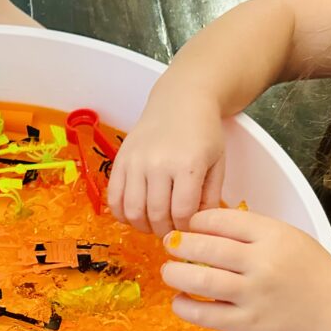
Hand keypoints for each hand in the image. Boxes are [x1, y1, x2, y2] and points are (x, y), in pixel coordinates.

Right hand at [108, 93, 224, 235]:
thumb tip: (199, 227)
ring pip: (133, 211)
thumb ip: (210, 197)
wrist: (180, 100)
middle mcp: (158, 163)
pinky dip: (122, 214)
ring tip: (152, 224)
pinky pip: (114, 198)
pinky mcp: (120, 160)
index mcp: (188, 164)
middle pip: (156, 215)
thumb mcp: (217, 163)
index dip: (185, 228)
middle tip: (170, 230)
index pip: (182, 212)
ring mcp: (136, 161)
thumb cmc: (203, 132)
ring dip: (143, 226)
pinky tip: (134, 214)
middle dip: (165, 230)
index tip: (188, 228)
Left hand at [159, 209, 330, 330]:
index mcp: (275, 236)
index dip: (198, 220)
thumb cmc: (309, 273)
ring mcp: (253, 296)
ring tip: (168, 271)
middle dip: (180, 244)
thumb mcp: (290, 238)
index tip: (189, 225)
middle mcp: (263, 264)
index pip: (223, 220)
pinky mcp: (246, 324)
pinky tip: (180, 299)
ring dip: (175, 274)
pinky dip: (184, 306)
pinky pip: (204, 314)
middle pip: (207, 248)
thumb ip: (253, 230)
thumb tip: (204, 225)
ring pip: (201, 280)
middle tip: (169, 244)